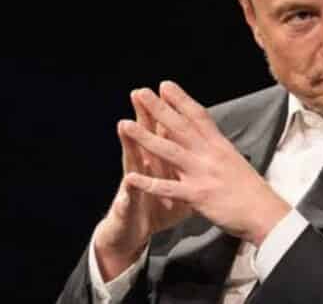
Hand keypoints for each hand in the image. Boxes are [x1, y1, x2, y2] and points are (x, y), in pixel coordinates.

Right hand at [93, 90, 191, 280]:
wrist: (130, 234)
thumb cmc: (155, 209)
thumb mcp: (173, 185)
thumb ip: (181, 166)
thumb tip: (198, 146)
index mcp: (159, 162)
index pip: (163, 133)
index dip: (167, 113)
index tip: (169, 89)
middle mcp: (143, 169)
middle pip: (145, 139)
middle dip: (144, 117)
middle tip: (140, 93)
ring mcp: (133, 185)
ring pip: (132, 162)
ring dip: (129, 145)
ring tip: (124, 125)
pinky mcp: (127, 206)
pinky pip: (130, 199)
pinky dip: (131, 191)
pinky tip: (128, 180)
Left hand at [122, 81, 290, 245]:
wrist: (266, 214)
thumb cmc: (252, 191)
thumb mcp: (235, 161)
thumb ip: (218, 150)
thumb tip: (207, 138)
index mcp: (220, 145)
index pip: (198, 116)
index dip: (180, 99)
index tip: (165, 85)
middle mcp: (210, 154)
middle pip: (180, 126)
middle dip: (158, 108)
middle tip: (140, 92)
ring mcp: (202, 173)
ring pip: (169, 151)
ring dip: (145, 137)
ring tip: (125, 124)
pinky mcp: (197, 195)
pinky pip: (168, 188)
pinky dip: (148, 183)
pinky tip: (130, 178)